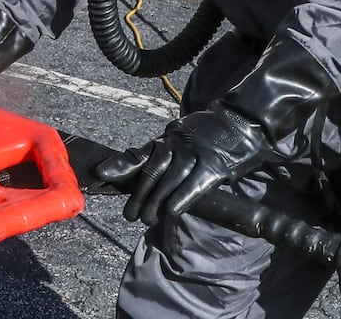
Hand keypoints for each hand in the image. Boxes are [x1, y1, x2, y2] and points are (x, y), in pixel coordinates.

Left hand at [95, 106, 271, 226]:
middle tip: (130, 215)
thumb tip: (131, 169)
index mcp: (166, 138)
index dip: (119, 165)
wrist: (241, 121)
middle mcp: (176, 144)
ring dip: (156, 202)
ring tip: (146, 219)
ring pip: (170, 180)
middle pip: (152, 172)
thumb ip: (157, 152)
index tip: (100, 175)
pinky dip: (182, 198)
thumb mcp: (178, 137)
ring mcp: (195, 153)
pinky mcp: (214, 165)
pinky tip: (171, 212)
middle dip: (139, 195)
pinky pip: (195, 184)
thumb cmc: (207, 134)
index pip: (140, 154)